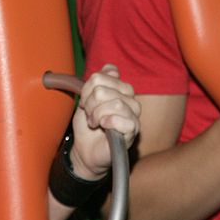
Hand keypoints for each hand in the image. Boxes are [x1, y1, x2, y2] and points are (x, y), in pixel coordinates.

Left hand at [68, 65, 140, 179]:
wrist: (85, 150)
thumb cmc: (88, 125)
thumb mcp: (86, 98)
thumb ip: (96, 81)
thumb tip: (111, 69)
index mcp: (120, 87)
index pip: (104, 75)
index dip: (88, 89)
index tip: (85, 101)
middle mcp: (130, 98)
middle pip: (103, 89)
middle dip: (89, 104)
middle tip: (90, 115)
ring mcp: (133, 114)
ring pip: (114, 103)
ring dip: (96, 115)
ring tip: (95, 123)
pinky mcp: (133, 130)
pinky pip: (121, 119)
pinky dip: (107, 123)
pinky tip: (104, 128)